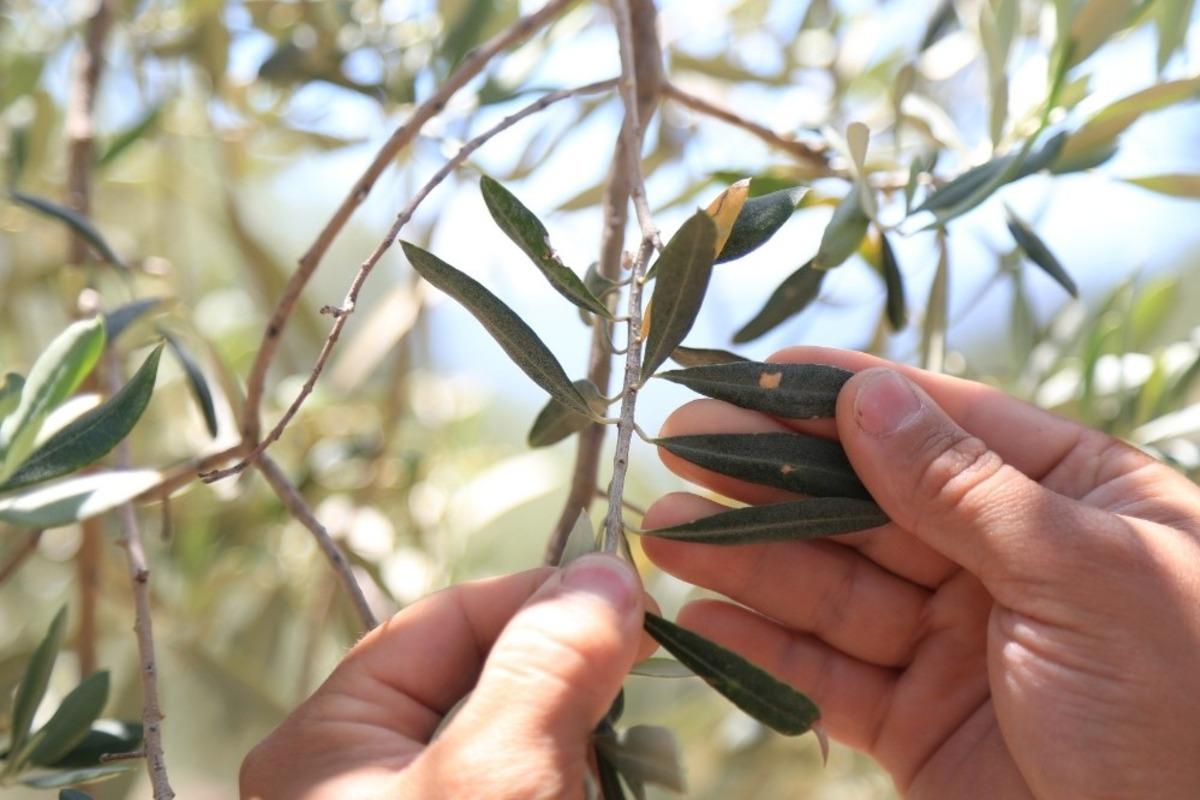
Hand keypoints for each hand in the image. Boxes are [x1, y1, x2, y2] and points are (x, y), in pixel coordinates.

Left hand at [240, 555, 648, 799]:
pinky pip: (536, 783)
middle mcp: (367, 775)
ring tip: (627, 761)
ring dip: (585, 740)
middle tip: (635, 684)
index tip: (624, 596)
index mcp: (327, 743)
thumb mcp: (492, 779)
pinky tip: (614, 784)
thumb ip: (542, 668)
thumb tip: (605, 569)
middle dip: (566, 679)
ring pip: (523, 737)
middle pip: (487, 679)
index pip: (442, 623)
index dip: (534, 597)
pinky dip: (583, 781)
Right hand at [643, 347, 1199, 798]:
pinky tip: (700, 616)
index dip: (844, 396)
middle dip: (773, 475)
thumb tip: (867, 394)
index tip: (755, 373)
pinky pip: (828, 675)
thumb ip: (966, 486)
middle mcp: (1008, 561)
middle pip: (868, 502)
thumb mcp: (1086, 575)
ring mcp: (958, 642)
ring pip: (834, 585)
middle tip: (682, 443)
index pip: (943, 425)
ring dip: (748, 558)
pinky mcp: (918, 721)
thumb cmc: (1186, 714)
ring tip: (665, 530)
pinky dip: (764, 649)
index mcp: (1075, 500)